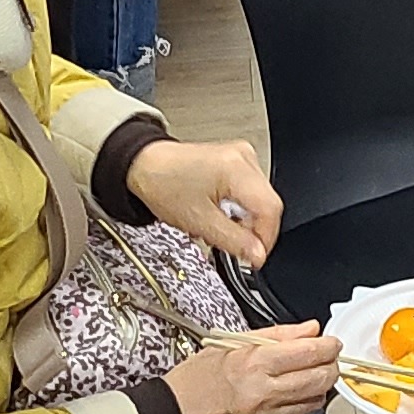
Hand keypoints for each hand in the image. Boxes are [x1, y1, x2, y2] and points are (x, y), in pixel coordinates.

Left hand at [127, 138, 283, 267]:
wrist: (143, 166)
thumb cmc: (162, 185)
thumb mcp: (199, 222)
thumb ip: (233, 241)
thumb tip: (256, 254)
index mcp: (237, 169)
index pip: (270, 209)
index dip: (265, 238)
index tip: (255, 257)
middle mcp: (243, 158)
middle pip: (266, 203)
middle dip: (253, 231)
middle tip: (236, 248)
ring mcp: (240, 157)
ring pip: (258, 198)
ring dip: (244, 220)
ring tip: (221, 229)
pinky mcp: (234, 160)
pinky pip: (248, 189)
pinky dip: (238, 208)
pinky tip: (221, 215)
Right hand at [161, 328, 342, 413]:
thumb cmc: (194, 383)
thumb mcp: (230, 346)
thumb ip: (276, 335)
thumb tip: (309, 330)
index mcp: (254, 365)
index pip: (309, 353)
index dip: (328, 346)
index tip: (331, 343)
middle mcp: (264, 394)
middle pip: (320, 379)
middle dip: (331, 366)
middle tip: (328, 359)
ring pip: (314, 402)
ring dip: (317, 388)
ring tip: (305, 378)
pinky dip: (300, 408)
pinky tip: (287, 399)